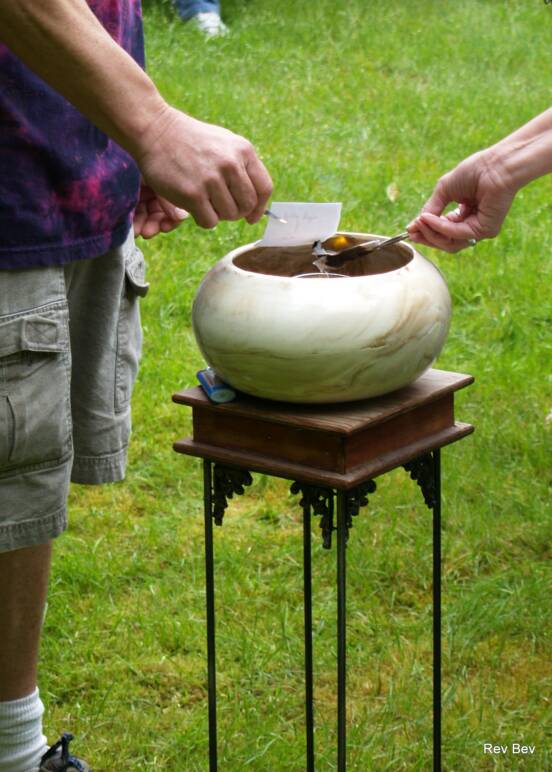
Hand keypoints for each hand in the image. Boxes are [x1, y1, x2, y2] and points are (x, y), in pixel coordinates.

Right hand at [134, 107, 272, 228]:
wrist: (155, 130)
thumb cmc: (190, 140)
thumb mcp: (224, 143)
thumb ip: (242, 167)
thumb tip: (255, 204)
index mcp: (243, 150)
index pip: (264, 188)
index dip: (260, 207)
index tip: (251, 216)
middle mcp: (231, 164)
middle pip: (247, 205)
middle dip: (236, 212)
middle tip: (221, 206)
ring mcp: (212, 180)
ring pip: (229, 215)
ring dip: (218, 214)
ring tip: (205, 201)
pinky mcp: (193, 194)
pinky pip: (210, 221)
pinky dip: (203, 219)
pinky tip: (194, 206)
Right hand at [407, 149, 516, 251]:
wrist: (495, 164)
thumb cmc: (474, 171)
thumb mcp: (444, 190)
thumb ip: (431, 208)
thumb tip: (414, 225)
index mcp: (465, 215)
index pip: (443, 231)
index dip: (426, 231)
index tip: (410, 229)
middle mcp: (473, 225)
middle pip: (445, 242)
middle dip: (426, 237)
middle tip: (412, 231)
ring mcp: (480, 229)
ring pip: (450, 243)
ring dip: (431, 233)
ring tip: (420, 222)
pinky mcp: (486, 230)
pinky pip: (457, 234)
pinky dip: (440, 227)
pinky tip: (429, 218)